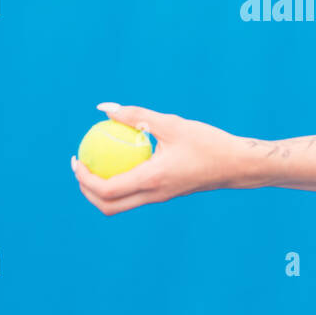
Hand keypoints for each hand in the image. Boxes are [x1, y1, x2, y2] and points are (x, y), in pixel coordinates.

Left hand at [71, 103, 239, 215]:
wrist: (238, 165)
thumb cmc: (208, 143)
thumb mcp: (172, 123)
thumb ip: (136, 115)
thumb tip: (105, 107)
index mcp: (152, 180)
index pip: (106, 190)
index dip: (84, 179)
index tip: (77, 159)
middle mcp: (153, 195)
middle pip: (108, 206)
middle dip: (87, 192)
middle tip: (81, 165)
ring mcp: (160, 197)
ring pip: (121, 204)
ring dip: (102, 189)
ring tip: (97, 162)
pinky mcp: (166, 193)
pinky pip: (135, 194)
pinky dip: (121, 183)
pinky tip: (123, 158)